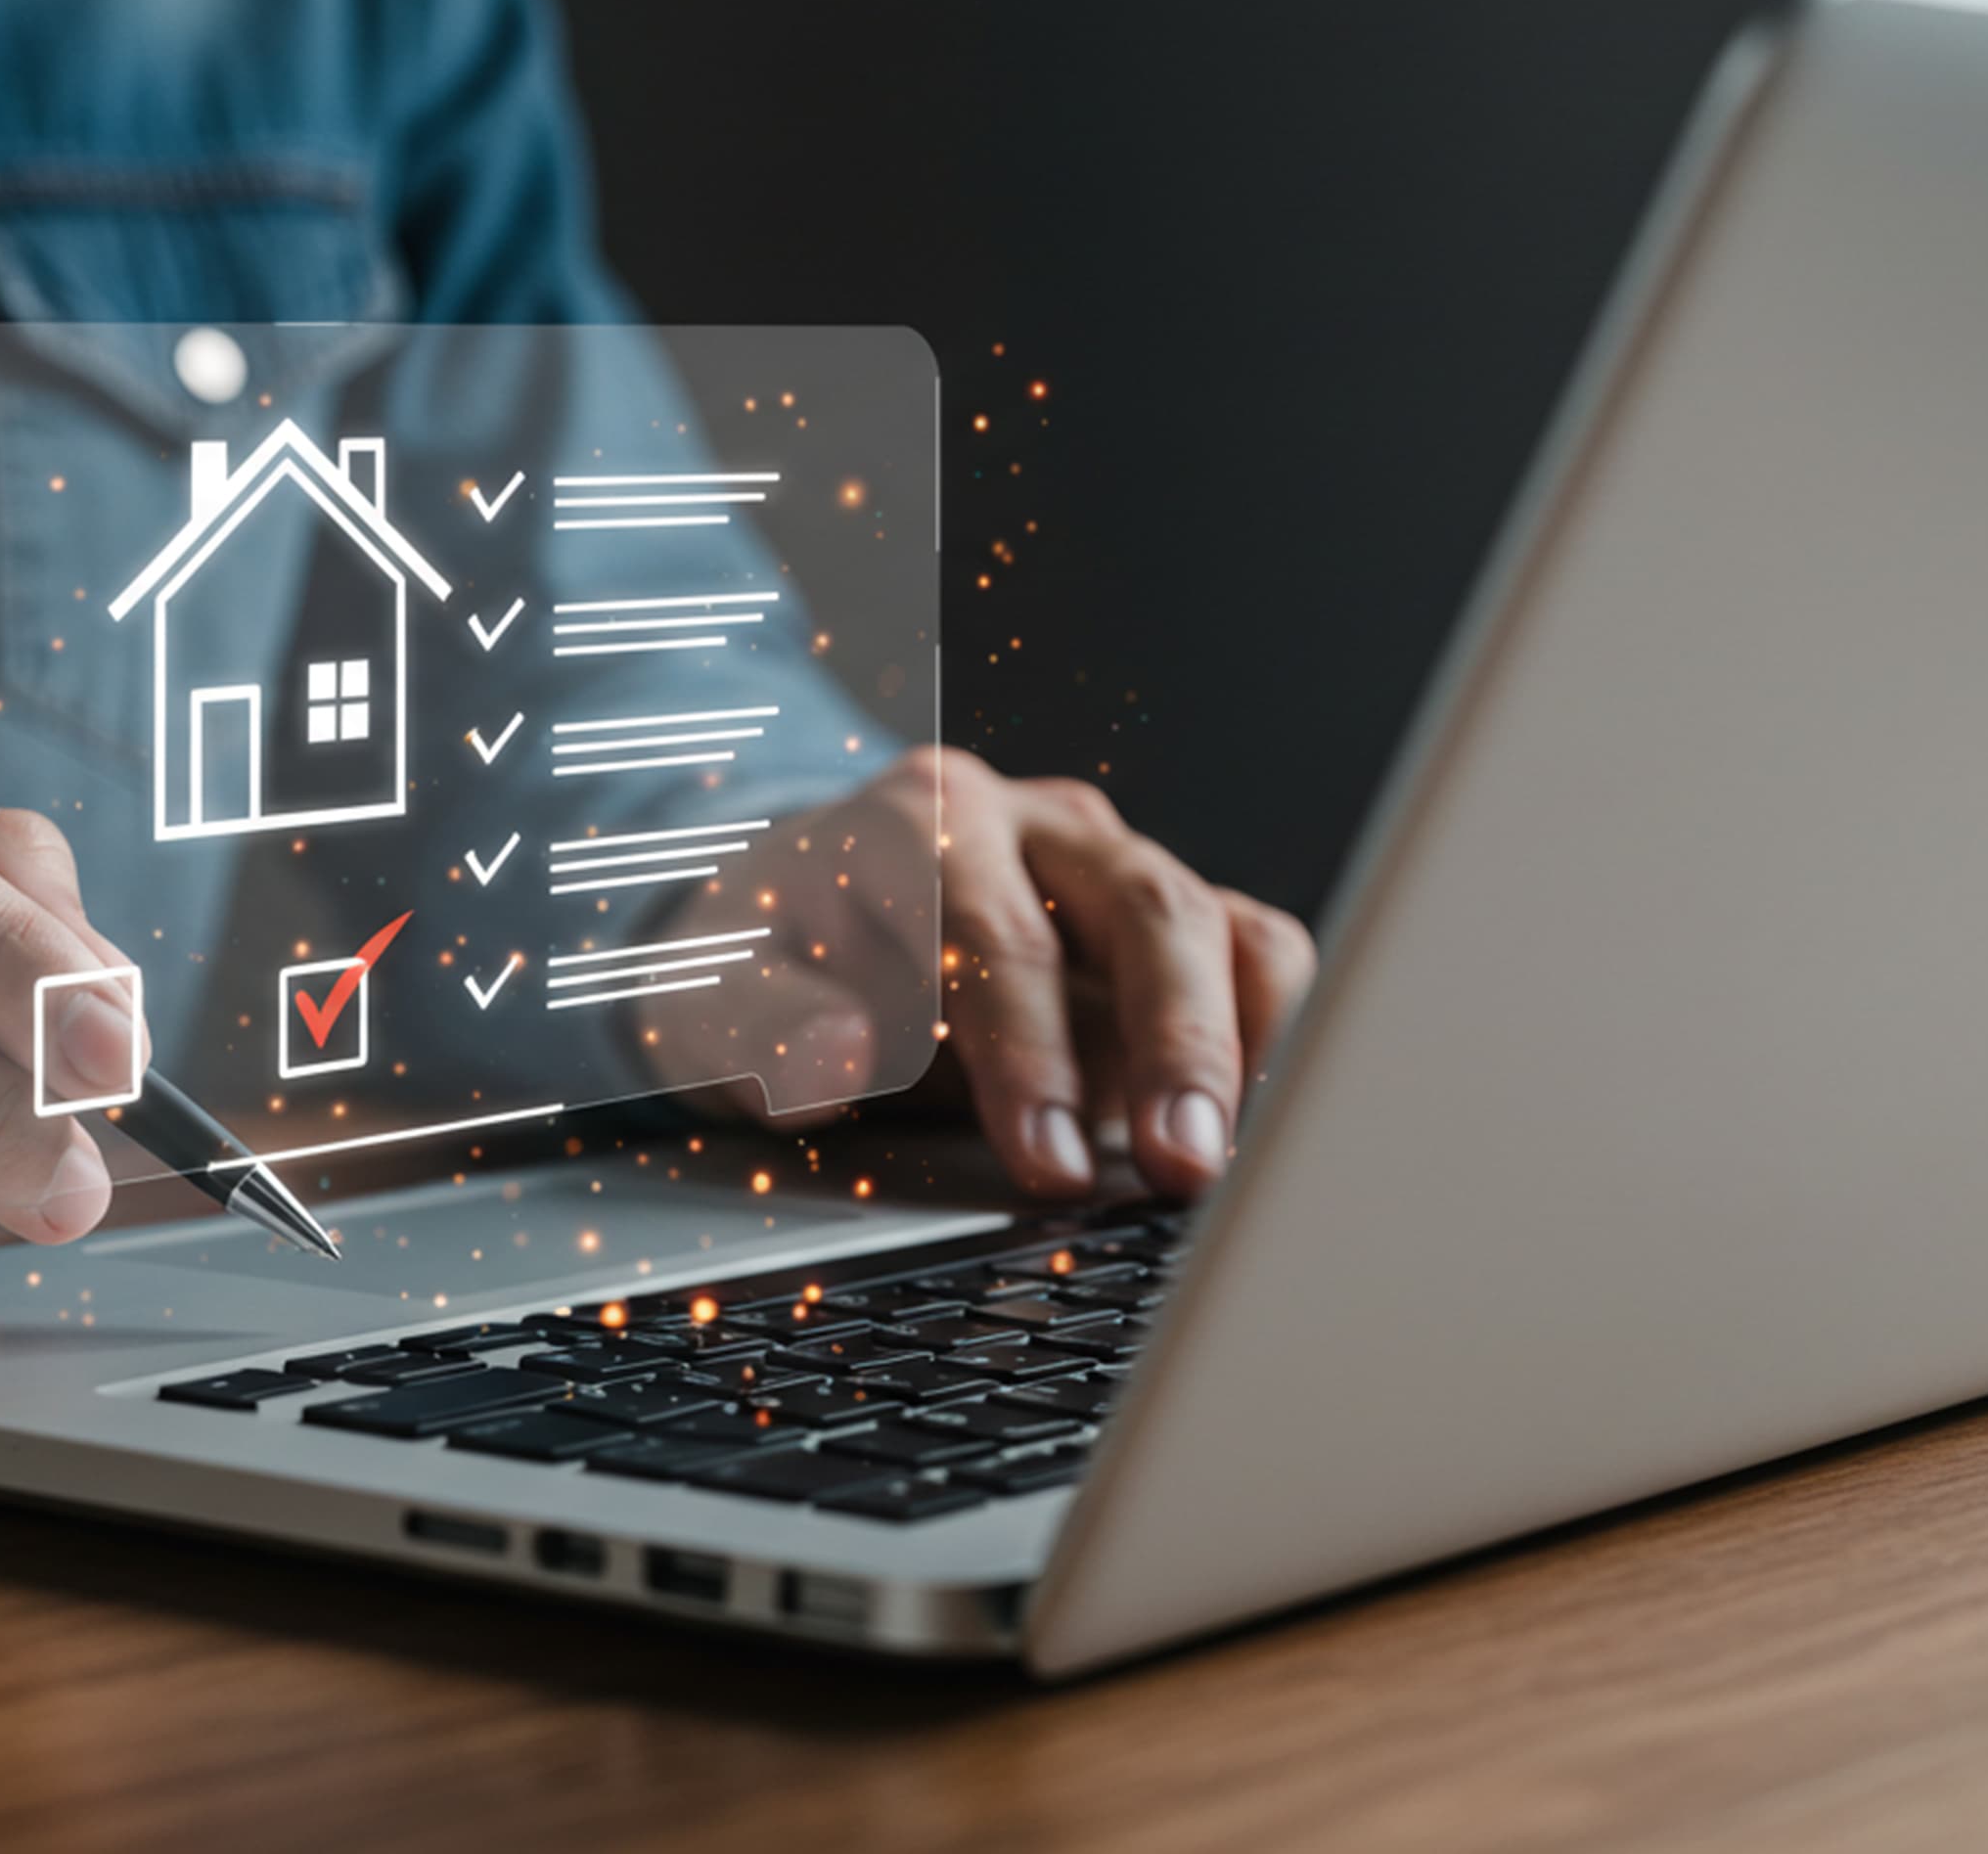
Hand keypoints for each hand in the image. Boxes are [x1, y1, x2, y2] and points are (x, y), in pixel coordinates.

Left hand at [707, 745, 1315, 1201]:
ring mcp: (1109, 863)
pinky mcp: (1168, 917)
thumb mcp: (713, 999)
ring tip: (1235, 1160)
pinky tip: (1259, 1126)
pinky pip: (1254, 952)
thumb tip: (836, 1059)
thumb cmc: (760, 964)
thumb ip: (764, 1029)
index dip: (1028, 1056)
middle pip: (1140, 906)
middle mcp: (1030, 822)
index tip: (1049, 1166)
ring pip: (1216, 923)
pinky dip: (1275, 1034)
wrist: (789, 922)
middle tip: (1183, 1167)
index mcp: (915, 819)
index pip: (993, 933)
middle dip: (1172, 1043)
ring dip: (1240, 1047)